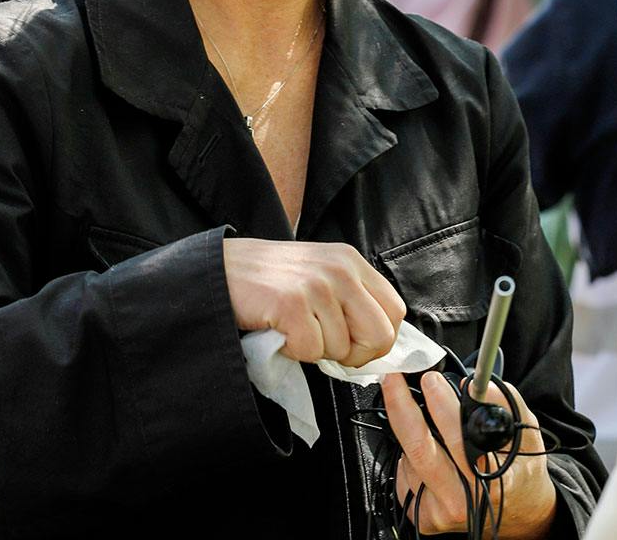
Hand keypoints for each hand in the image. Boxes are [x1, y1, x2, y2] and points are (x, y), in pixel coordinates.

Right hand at [224, 237, 405, 366]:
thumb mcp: (321, 274)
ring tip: (292, 326)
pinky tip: (279, 329)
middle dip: (355, 355)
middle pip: (380, 336)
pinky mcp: (292, 304)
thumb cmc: (270, 279)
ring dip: (315, 350)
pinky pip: (311, 351)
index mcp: (352, 261)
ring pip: (341, 349)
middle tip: (326, 347)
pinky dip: (293, 350)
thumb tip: (378, 345)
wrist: (221, 270)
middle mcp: (340, 269)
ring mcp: (317, 285)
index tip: (354, 346)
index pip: (395, 312)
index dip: (378, 340)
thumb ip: (351, 300)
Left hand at [379, 372, 557, 538]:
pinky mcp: (424, 517)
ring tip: (431, 423)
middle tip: (395, 379)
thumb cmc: (521, 469)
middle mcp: (463, 502)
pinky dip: (410, 454)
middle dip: (401, 406)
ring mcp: (439, 513)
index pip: (459, 440)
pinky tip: (431, 452)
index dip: (441, 406)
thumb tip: (469, 383)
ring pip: (409, 459)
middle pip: (419, 448)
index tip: (431, 380)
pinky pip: (405, 474)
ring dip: (411, 431)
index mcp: (492, 483)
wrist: (519, 512)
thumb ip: (504, 403)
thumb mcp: (526, 432)